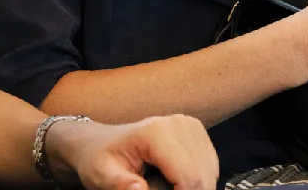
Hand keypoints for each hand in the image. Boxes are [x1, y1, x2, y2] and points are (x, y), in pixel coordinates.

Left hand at [47, 115, 216, 189]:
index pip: (188, 176)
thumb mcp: (100, 176)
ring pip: (209, 172)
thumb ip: (119, 184)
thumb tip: (140, 189)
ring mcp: (190, 126)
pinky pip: (209, 166)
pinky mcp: (196, 132)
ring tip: (163, 185)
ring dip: (192, 186)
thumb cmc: (98, 159)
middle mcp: (179, 124)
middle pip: (202, 175)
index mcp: (157, 133)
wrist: (98, 143)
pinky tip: (174, 181)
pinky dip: (195, 180)